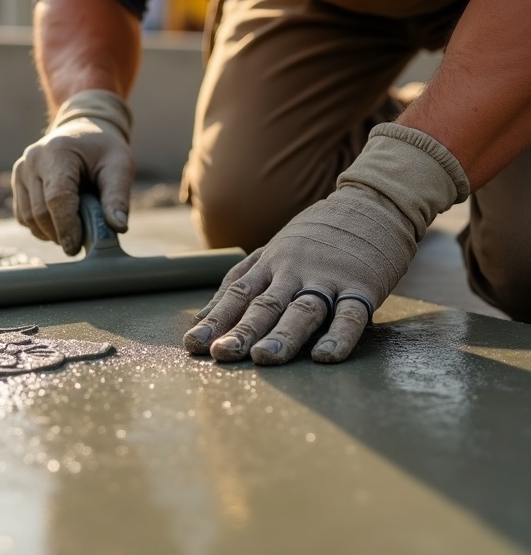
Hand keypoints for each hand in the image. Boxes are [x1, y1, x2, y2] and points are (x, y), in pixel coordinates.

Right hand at [12, 90, 134, 255]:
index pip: (57, 198)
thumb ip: (118, 197)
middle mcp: (32, 160)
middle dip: (61, 233)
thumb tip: (118, 227)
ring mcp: (21, 171)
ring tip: (75, 230)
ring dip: (51, 233)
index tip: (76, 248)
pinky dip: (42, 228)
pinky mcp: (18, 183)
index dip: (66, 227)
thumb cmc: (104, 150)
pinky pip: (24, 217)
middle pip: (40, 212)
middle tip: (84, 242)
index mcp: (58, 151)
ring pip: (29, 219)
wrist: (83, 132)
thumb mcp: (120, 166)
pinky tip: (61, 223)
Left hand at [183, 123, 469, 364]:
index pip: (237, 296)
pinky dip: (339, 335)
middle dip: (242, 330)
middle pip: (265, 304)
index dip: (214, 320)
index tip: (192, 344)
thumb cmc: (313, 238)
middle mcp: (294, 272)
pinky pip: (351, 314)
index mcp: (270, 266)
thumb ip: (237, 286)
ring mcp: (328, 279)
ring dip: (283, 335)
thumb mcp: (270, 254)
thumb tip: (199, 319)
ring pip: (302, 310)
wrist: (370, 205)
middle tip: (221, 354)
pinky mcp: (363, 286)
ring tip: (264, 358)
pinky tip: (326, 356)